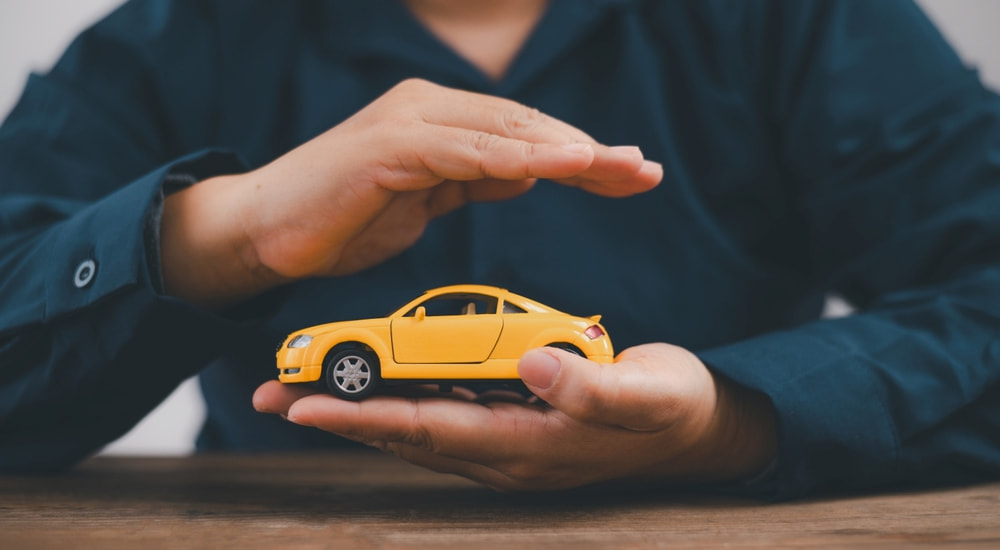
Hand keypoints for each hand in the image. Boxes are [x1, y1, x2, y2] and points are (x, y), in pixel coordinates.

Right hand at [160, 79, 660, 307]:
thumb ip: (472, 180)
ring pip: (500, 131)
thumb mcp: (424, 203)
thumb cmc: (340, 219)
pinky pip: (461, 151)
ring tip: (616, 165)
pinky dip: (511, 156)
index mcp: (439, 122)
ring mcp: (406, 122)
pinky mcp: (386, 147)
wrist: (262, 232)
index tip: (629, 173)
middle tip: (644, 169)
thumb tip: (528, 169)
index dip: (580, 153)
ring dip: (563, 148)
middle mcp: (427, 109)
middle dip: (589, 150)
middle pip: (524, 126)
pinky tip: (556, 165)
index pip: (523, 133)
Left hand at [253, 344, 776, 490]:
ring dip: (360, 407)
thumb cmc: (671, 409)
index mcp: (530, 446)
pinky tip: (376, 383)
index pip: (430, 432)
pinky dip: (400, 398)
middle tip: (273, 397)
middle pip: (406, 434)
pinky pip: (443, 412)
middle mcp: (506, 451)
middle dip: (338, 417)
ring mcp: (507, 440)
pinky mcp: (513, 421)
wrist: (697, 428)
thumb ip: (591, 388)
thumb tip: (532, 367)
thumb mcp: (645, 395)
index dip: (365, 419)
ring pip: (417, 425)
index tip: (303, 408)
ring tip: (304, 389)